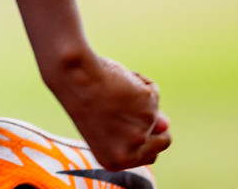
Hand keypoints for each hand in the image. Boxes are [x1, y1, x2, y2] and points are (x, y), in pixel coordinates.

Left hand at [48, 53, 170, 169]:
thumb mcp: (109, 117)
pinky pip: (153, 92)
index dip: (144, 135)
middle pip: (163, 141)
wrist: (72, 74)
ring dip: (141, 97)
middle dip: (153, 122)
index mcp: (113, 161)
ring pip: (157, 112)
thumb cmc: (83, 94)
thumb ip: (137, 127)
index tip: (126, 119)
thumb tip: (165, 125)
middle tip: (126, 104)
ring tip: (114, 89)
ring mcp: (139, 136)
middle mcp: (127, 156)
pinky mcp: (148, 114)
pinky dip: (140, 81)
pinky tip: (118, 78)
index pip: (150, 157)